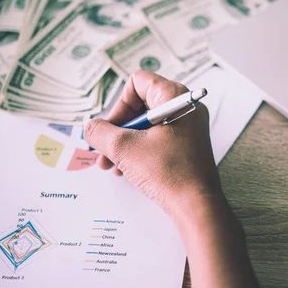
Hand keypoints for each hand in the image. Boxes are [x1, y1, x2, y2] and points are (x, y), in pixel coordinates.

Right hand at [84, 70, 222, 218]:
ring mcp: (188, 128)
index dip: (120, 104)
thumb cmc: (169, 173)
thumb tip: (91, 127)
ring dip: (123, 144)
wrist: (196, 205)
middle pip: (140, 105)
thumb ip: (100, 132)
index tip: (113, 128)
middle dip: (117, 129)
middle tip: (105, 149)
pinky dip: (138, 151)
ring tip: (110, 165)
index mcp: (175, 97)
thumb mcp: (124, 149)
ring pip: (146, 126)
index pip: (138, 82)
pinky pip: (156, 140)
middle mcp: (184, 108)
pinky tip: (124, 170)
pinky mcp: (187, 146)